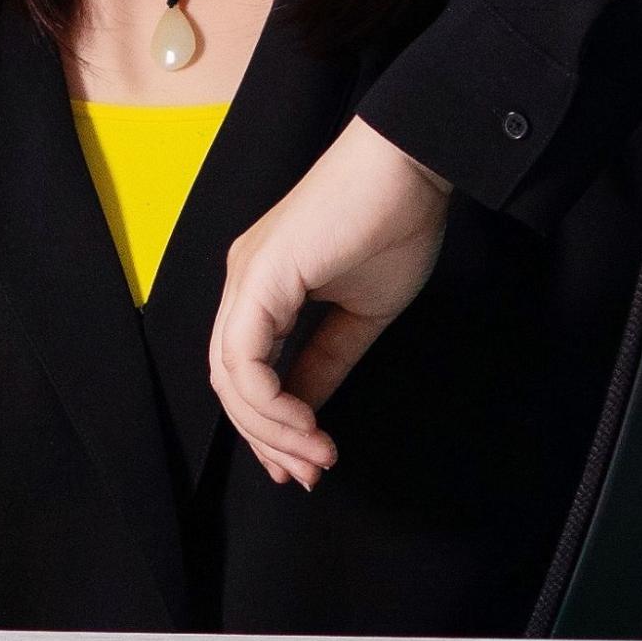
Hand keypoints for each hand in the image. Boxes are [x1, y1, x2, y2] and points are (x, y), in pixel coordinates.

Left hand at [207, 114, 452, 490]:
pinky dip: (270, 401)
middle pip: (229, 380)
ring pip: (231, 375)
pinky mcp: (260, 275)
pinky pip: (245, 356)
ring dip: (271, 429)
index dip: (269, 425)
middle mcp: (243, 282)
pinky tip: (307, 424)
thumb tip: (306, 410)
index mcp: (263, 287)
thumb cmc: (396, 223)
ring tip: (314, 457)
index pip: (245, 371)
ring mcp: (246, 276)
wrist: (412, 166)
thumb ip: (325, 361)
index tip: (306, 463)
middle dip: (266, 438)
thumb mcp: (360, 313)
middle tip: (305, 474)